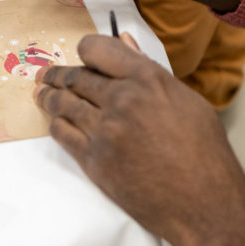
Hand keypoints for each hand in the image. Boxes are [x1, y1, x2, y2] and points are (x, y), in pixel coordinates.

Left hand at [34, 34, 244, 245]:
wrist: (203, 202)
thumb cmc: (203, 151)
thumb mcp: (185, 100)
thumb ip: (149, 69)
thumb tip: (125, 42)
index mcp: (147, 79)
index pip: (97, 48)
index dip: (86, 50)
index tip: (81, 57)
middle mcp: (123, 99)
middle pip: (76, 76)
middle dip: (57, 74)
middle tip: (45, 74)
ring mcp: (105, 130)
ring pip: (63, 103)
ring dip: (48, 95)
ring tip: (40, 92)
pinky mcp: (94, 159)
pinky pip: (62, 133)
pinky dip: (56, 123)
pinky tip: (56, 121)